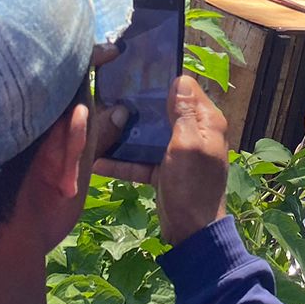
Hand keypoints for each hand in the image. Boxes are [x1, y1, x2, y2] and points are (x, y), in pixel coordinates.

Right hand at [96, 75, 229, 244]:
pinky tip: (98, 159)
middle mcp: (195, 133)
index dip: (164, 80)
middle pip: (164, 111)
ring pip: (149, 135)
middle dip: (139, 106)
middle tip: (110, 97)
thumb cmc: (192, 184)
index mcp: (207, 121)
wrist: (191, 230)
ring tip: (100, 123)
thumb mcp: (187, 144)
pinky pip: (141, 160)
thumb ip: (184, 113)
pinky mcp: (164, 171)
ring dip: (127, 133)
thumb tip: (179, 79)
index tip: (137, 73)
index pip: (186, 89)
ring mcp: (178, 153)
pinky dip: (123, 160)